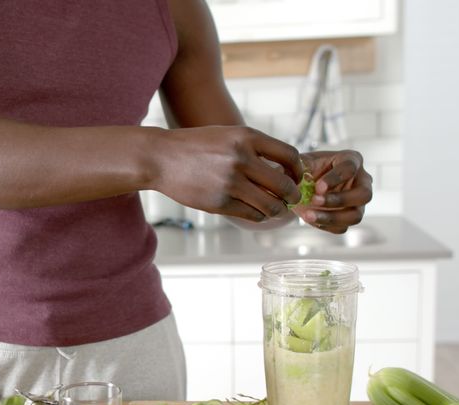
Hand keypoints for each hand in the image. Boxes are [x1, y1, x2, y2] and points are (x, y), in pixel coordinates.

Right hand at [155, 126, 303, 221]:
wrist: (161, 158)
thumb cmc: (196, 146)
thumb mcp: (227, 135)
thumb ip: (254, 148)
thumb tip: (283, 169)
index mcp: (247, 137)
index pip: (289, 156)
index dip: (297, 171)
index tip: (295, 178)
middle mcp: (241, 159)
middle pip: (284, 185)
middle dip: (291, 196)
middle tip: (289, 199)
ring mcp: (230, 182)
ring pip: (270, 205)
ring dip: (276, 209)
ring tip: (273, 207)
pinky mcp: (219, 203)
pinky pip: (252, 214)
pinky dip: (258, 215)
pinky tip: (255, 211)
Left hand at [294, 150, 372, 233]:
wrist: (303, 186)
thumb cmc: (308, 169)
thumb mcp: (303, 162)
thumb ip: (298, 165)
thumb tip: (286, 172)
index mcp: (352, 160)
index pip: (350, 168)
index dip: (335, 178)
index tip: (318, 187)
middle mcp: (362, 182)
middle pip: (364, 195)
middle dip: (339, 200)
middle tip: (315, 200)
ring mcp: (357, 203)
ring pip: (355, 216)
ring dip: (332, 218)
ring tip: (308, 215)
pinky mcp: (348, 218)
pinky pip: (342, 227)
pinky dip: (325, 225)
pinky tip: (310, 218)